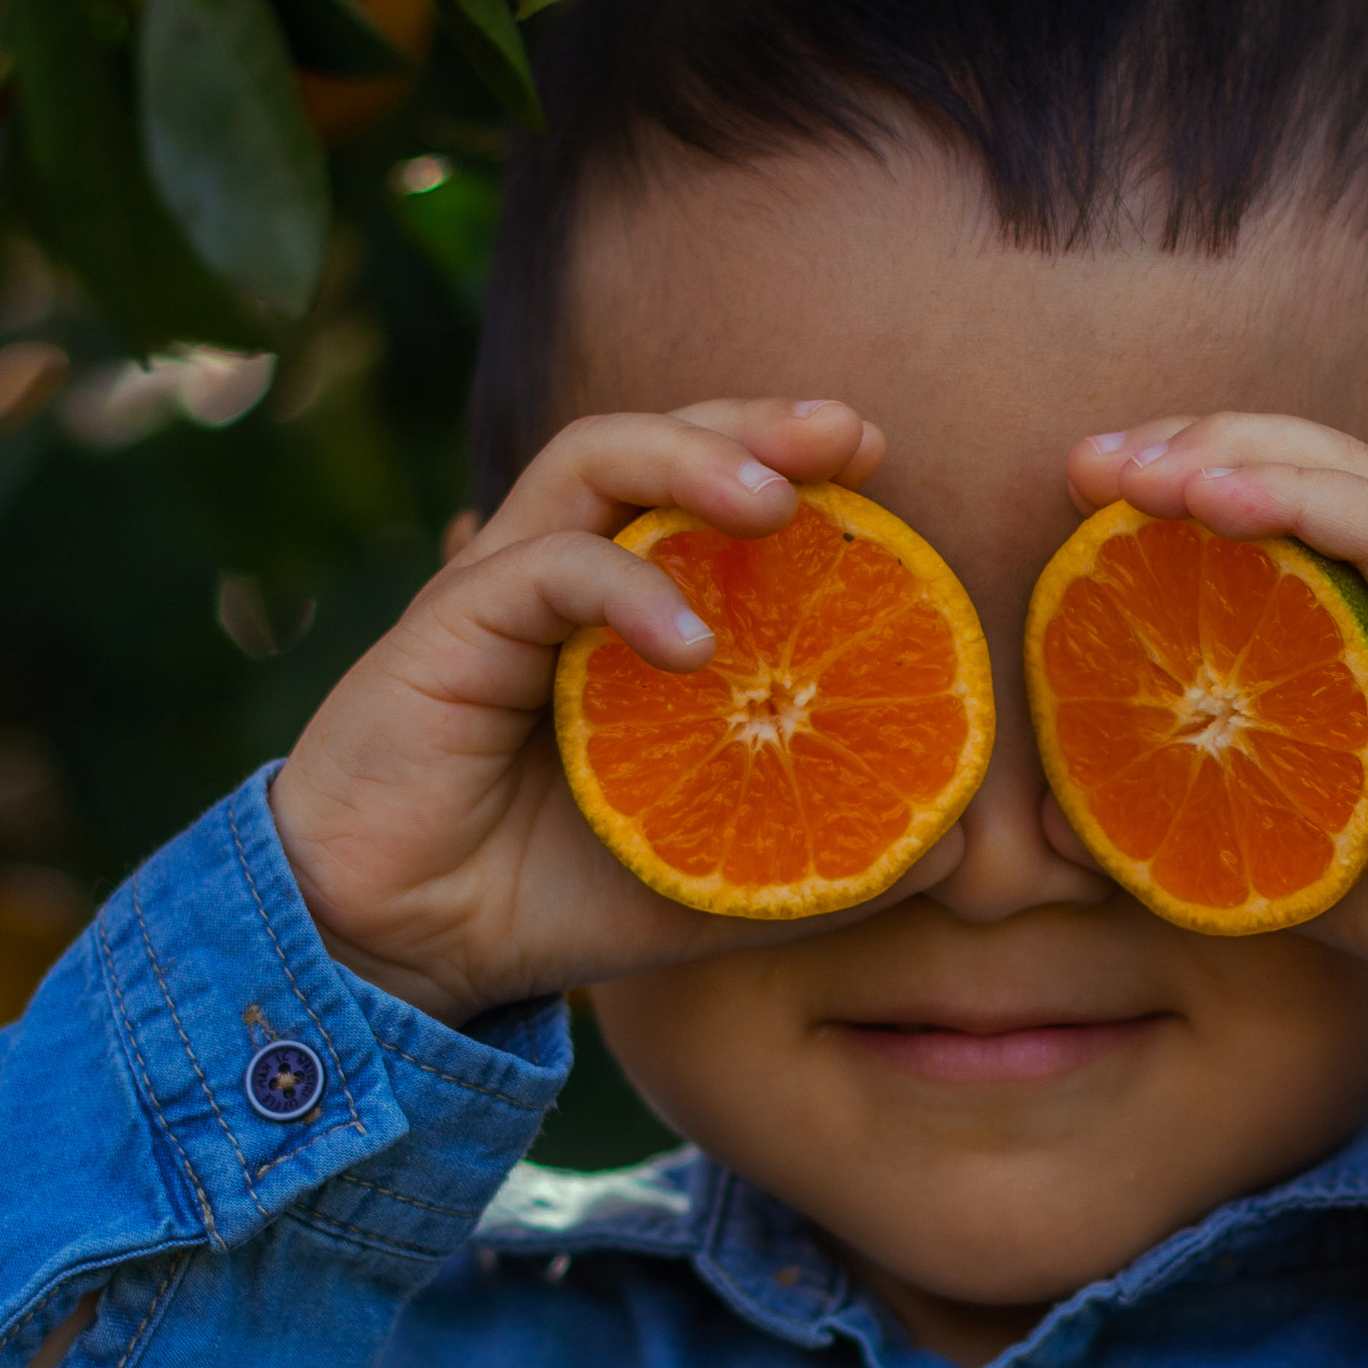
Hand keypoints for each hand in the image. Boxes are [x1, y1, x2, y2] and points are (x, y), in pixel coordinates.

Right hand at [272, 399, 953, 1023]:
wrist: (404, 945)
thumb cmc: (554, 893)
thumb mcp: (722, 878)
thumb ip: (831, 854)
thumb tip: (962, 843)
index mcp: (624, 607)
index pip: (706, 493)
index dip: (787, 458)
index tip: (875, 459)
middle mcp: (562, 571)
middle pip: (656, 438)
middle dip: (753, 421)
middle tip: (850, 434)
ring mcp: (501, 589)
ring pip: (592, 460)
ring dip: (691, 462)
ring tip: (776, 503)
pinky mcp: (448, 627)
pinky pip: (545, 570)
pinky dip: (625, 588)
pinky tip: (691, 645)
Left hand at [1061, 416, 1367, 984]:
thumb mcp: (1295, 836)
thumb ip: (1202, 805)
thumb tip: (1059, 815)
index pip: (1295, 500)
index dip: (1194, 482)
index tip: (1089, 498)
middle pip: (1308, 462)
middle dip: (1188, 449)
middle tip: (1084, 465)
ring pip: (1340, 473)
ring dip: (1222, 458)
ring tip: (1125, 472)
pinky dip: (1292, 497)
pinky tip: (1207, 498)